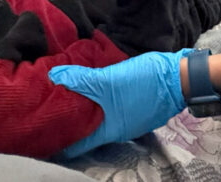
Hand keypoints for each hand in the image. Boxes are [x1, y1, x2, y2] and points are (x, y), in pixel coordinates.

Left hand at [49, 49, 189, 157]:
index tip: (40, 136)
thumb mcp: (109, 80)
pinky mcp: (135, 108)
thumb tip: (54, 76)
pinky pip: (110, 110)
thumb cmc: (143, 83)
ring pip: (99, 120)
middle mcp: (118, 130)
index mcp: (109, 129)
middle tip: (47, 113)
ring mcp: (128, 120)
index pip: (78, 144)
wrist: (179, 77)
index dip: (59, 142)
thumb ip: (82, 80)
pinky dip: (98, 104)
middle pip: (87, 132)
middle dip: (69, 124)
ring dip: (84, 112)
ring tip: (65, 100)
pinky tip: (92, 91)